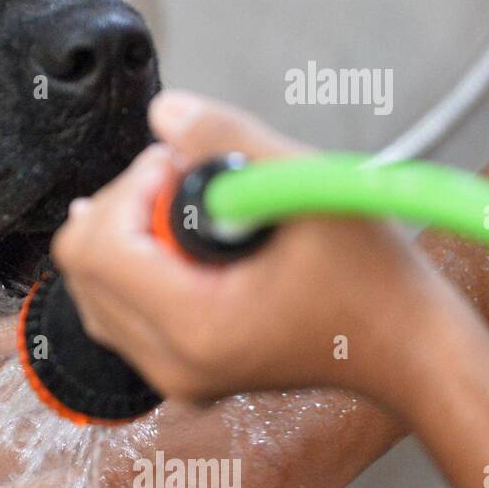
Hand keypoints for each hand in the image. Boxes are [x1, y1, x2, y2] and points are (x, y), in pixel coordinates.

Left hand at [52, 91, 450, 405]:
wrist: (406, 348)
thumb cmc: (372, 277)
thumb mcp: (307, 186)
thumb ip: (227, 141)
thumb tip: (162, 111)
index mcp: (196, 326)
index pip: (98, 247)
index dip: (130, 189)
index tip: (180, 167)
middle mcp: (171, 363)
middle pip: (82, 265)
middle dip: (123, 206)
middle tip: (186, 180)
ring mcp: (170, 376)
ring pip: (89, 288)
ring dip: (125, 235)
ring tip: (189, 211)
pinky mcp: (175, 373)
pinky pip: (113, 310)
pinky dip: (133, 267)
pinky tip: (175, 241)